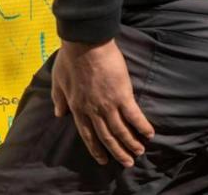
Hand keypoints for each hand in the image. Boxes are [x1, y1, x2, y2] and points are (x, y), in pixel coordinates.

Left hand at [52, 38, 154, 167]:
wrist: (84, 44)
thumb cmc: (69, 59)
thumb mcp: (58, 80)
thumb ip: (58, 98)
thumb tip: (58, 114)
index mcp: (76, 107)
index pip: (87, 134)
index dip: (95, 148)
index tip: (102, 160)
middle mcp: (92, 110)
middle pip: (106, 136)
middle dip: (117, 152)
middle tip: (127, 163)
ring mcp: (108, 104)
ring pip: (121, 130)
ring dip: (131, 143)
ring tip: (139, 152)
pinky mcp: (122, 95)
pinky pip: (134, 116)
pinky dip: (142, 127)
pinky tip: (149, 134)